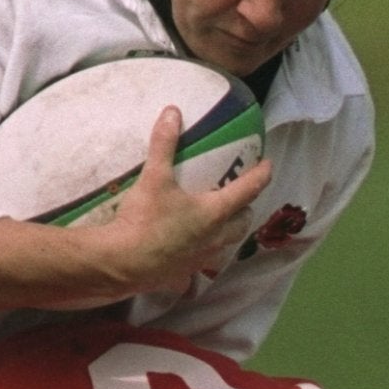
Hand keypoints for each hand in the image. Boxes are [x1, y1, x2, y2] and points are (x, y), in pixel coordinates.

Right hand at [97, 108, 266, 296]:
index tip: (268, 165)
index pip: (248, 190)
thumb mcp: (154, 177)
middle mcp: (214, 239)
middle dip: (244, 210)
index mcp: (214, 213)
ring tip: (217, 225)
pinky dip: (195, 261)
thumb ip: (164, 144)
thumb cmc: (144, 220)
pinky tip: (185, 258)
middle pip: (241, 224)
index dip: (261, 175)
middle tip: (240, 198)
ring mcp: (199, 261)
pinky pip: (195, 269)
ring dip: (225, 235)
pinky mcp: (181, 276)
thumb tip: (172, 112)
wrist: (121, 264)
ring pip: (223, 247)